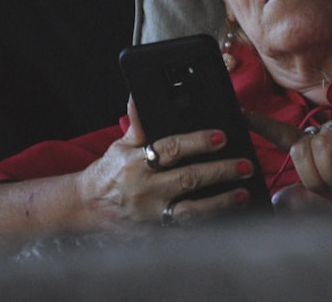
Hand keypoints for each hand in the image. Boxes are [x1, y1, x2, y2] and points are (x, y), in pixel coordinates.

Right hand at [75, 97, 255, 230]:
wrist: (86, 208)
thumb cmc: (108, 173)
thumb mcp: (120, 146)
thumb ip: (137, 125)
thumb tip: (139, 96)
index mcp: (137, 163)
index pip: (171, 149)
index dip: (198, 142)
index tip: (222, 137)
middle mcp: (145, 190)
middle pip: (188, 180)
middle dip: (220, 172)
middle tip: (245, 165)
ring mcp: (150, 215)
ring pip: (191, 212)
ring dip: (220, 203)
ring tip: (243, 194)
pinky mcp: (154, 235)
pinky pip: (185, 234)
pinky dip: (208, 228)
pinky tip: (228, 220)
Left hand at [246, 111, 331, 208]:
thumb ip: (308, 201)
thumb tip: (277, 200)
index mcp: (318, 152)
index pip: (282, 136)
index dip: (260, 124)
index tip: (238, 113)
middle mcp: (326, 137)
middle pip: (296, 149)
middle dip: (309, 177)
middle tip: (330, 192)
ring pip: (315, 144)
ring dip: (328, 171)